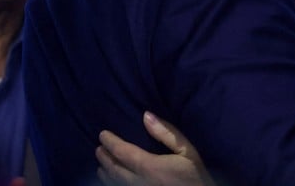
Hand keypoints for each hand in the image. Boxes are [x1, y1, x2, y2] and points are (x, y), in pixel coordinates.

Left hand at [96, 112, 213, 185]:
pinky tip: (111, 180)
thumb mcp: (186, 150)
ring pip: (114, 183)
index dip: (110, 142)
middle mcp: (139, 182)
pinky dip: (112, 183)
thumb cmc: (195, 174)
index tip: (102, 134)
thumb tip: (146, 116)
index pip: (123, 152)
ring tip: (102, 164)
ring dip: (105, 172)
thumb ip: (166, 133)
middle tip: (99, 148)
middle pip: (114, 169)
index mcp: (150, 167)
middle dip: (105, 157)